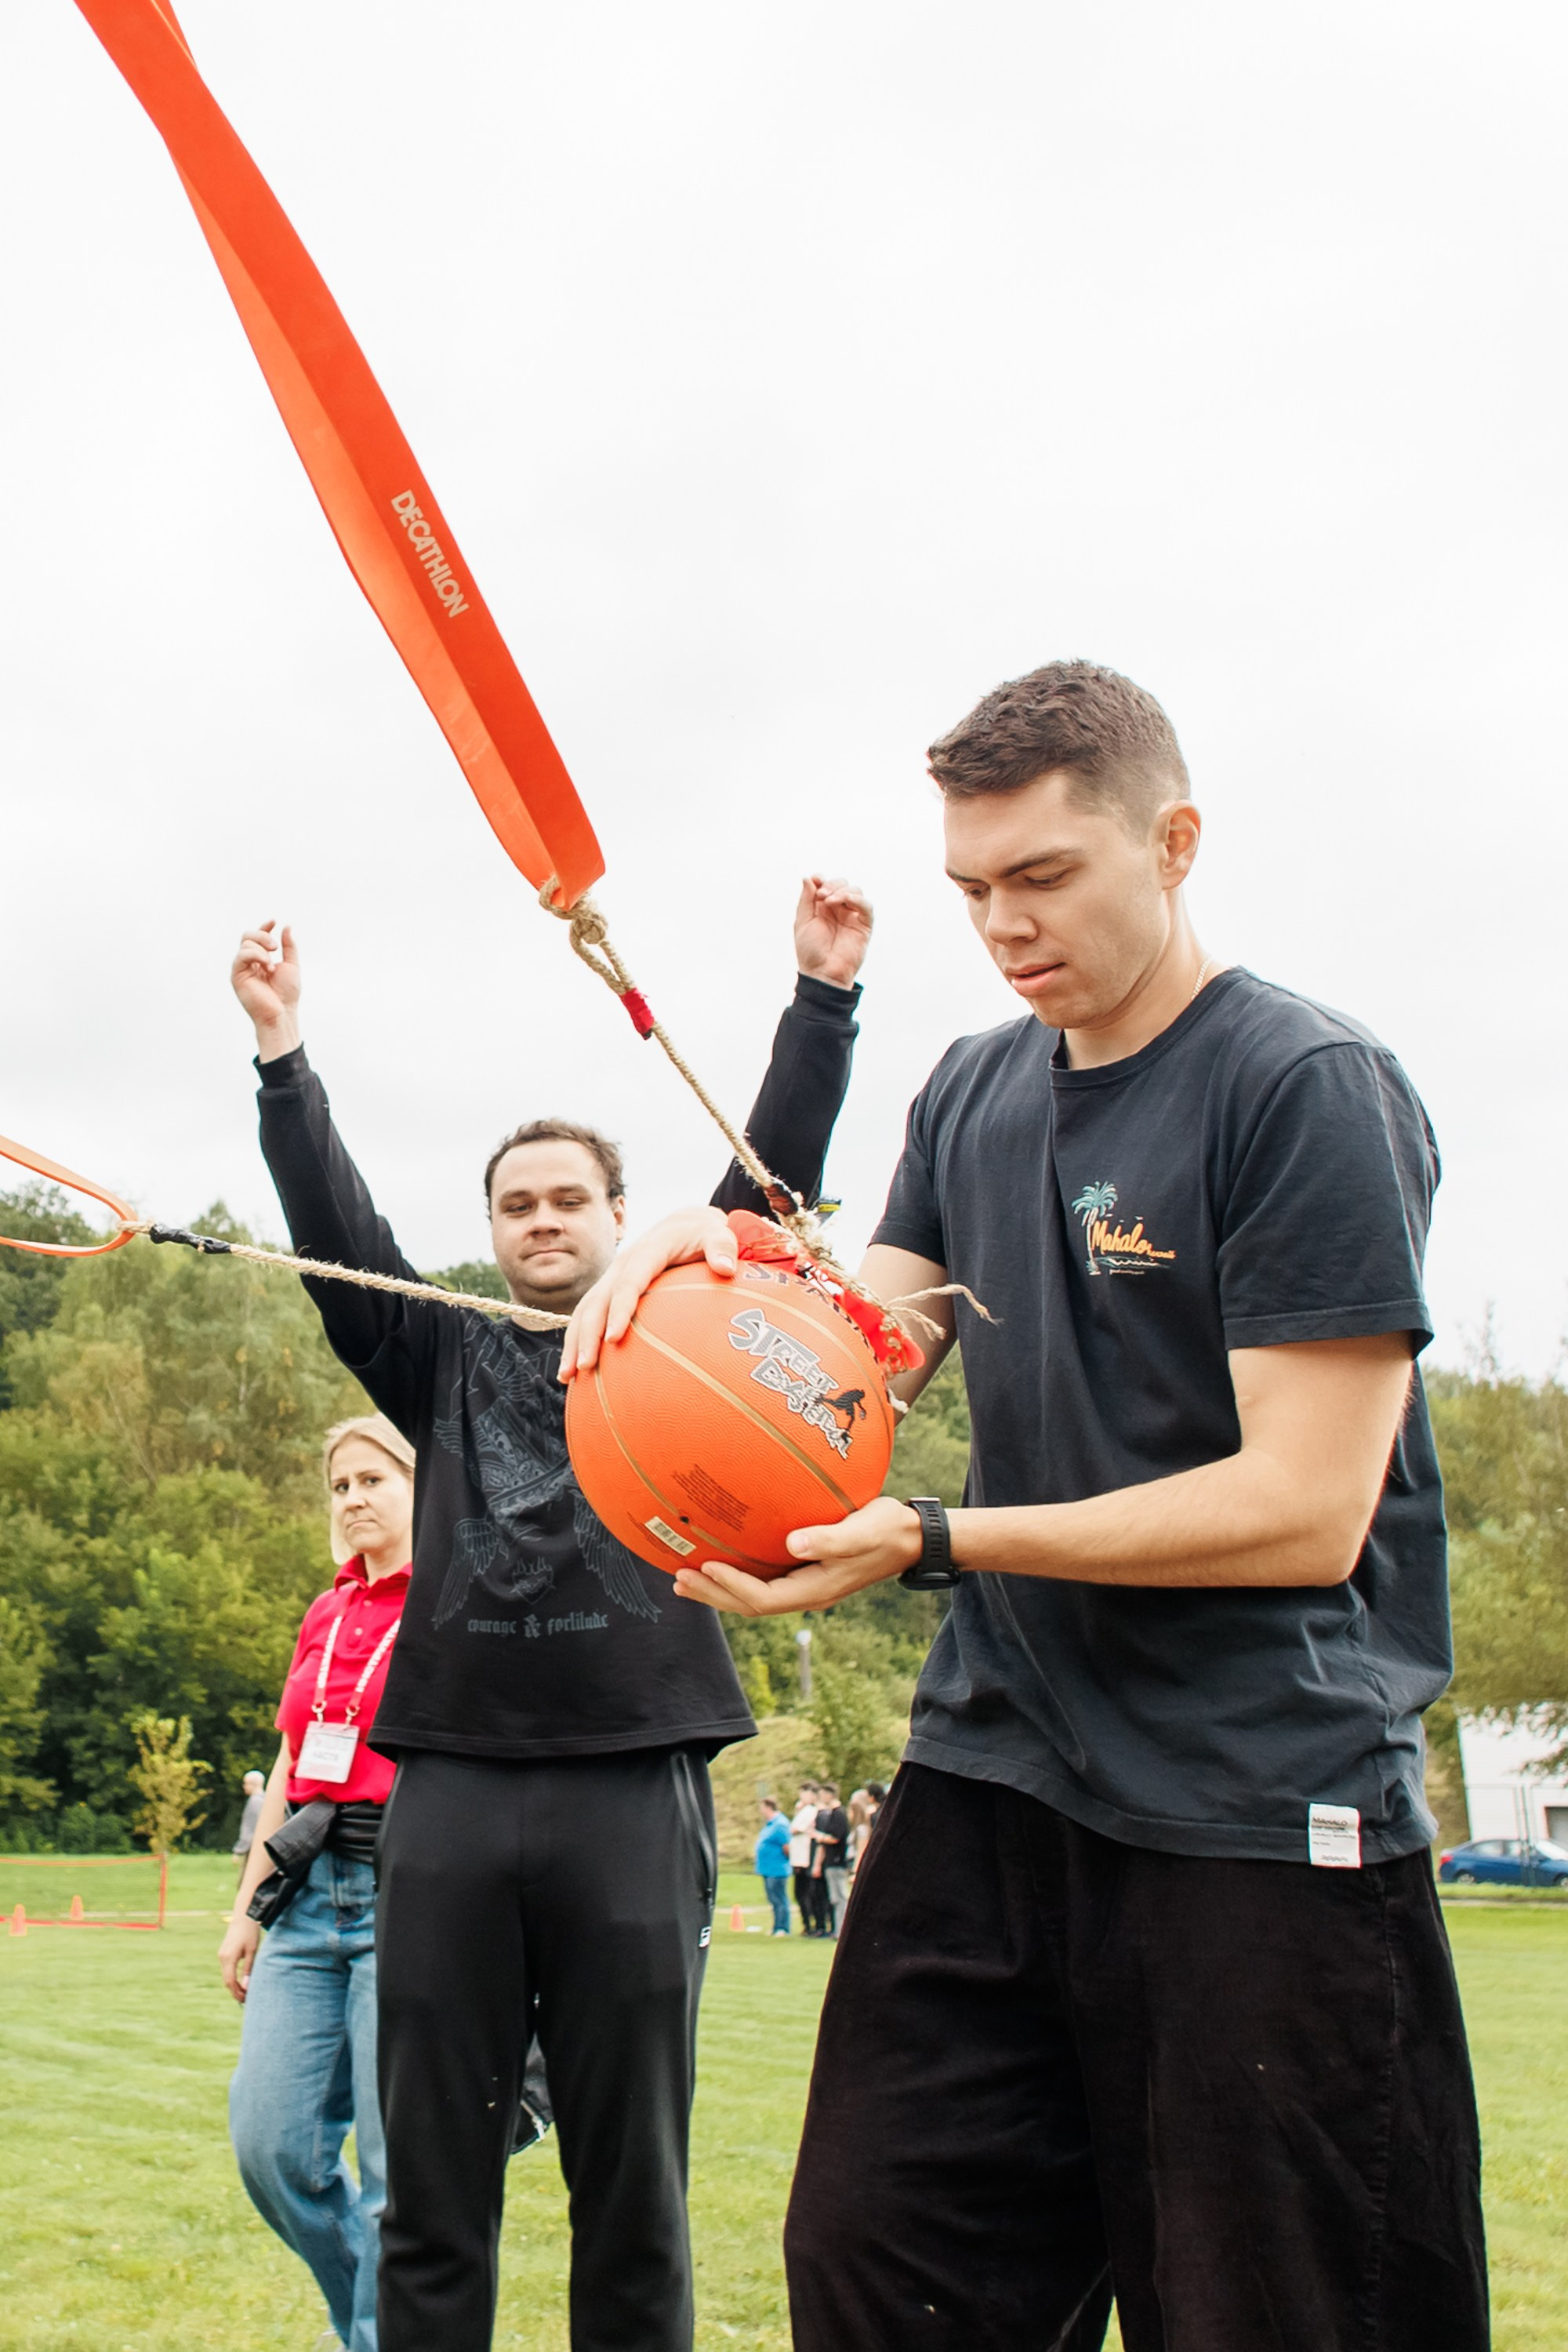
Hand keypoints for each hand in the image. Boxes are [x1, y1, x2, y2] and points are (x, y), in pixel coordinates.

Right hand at [218, 1912, 260, 2002]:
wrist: (244, 1916)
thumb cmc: (250, 1932)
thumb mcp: (252, 1951)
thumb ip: (248, 1969)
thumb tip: (246, 1987)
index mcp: (229, 1958)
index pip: (230, 1981)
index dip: (236, 1992)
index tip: (244, 2000)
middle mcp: (222, 1957)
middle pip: (226, 1980)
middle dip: (235, 1991)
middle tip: (246, 1999)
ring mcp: (221, 1955)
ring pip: (226, 1975)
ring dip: (233, 1985)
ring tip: (245, 1992)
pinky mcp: (223, 1953)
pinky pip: (226, 1969)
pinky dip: (232, 1977)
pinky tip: (240, 1981)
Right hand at [231, 920, 301, 1060]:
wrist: (281, 1012)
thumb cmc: (286, 994)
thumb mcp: (291, 965)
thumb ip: (289, 947)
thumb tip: (286, 927)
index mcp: (260, 960)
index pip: (257, 937)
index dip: (264, 927)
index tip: (274, 921)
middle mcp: (249, 963)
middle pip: (248, 936)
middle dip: (262, 936)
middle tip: (275, 947)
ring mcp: (241, 969)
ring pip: (245, 944)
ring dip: (262, 949)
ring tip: (272, 965)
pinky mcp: (237, 976)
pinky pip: (241, 956)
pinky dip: (256, 955)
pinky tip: (267, 966)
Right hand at [560, 1206, 737, 1377]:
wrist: (684, 1225)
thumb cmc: (703, 1235)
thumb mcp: (717, 1234)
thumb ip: (723, 1248)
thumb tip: (726, 1268)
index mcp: (646, 1252)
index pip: (629, 1283)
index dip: (619, 1309)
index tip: (613, 1339)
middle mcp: (622, 1265)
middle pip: (596, 1301)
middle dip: (587, 1335)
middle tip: (584, 1367)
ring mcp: (613, 1278)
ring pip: (585, 1310)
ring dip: (574, 1342)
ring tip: (568, 1377)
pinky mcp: (611, 1290)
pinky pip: (590, 1315)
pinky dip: (580, 1340)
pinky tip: (579, 1372)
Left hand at [672, 1495, 923, 1613]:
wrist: (912, 1537)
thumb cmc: (889, 1529)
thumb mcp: (864, 1530)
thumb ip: (830, 1538)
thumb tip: (793, 1544)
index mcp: (817, 1589)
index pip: (763, 1598)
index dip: (731, 1587)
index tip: (705, 1567)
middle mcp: (807, 1593)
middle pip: (750, 1605)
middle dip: (713, 1594)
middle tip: (677, 1580)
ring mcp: (806, 1585)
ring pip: (754, 1596)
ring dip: (719, 1589)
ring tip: (685, 1578)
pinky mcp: (807, 1571)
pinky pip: (764, 1579)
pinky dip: (737, 1575)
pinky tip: (722, 1558)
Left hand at [794, 876, 872, 991]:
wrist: (822, 972)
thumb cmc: (810, 951)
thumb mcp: (803, 921)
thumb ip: (806, 899)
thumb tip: (808, 878)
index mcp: (823, 908)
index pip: (827, 884)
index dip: (822, 879)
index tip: (816, 880)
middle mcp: (839, 910)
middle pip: (842, 884)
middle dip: (832, 885)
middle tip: (822, 896)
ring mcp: (852, 917)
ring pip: (855, 891)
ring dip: (842, 891)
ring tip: (830, 902)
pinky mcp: (864, 926)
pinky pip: (866, 907)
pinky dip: (858, 899)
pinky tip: (846, 900)